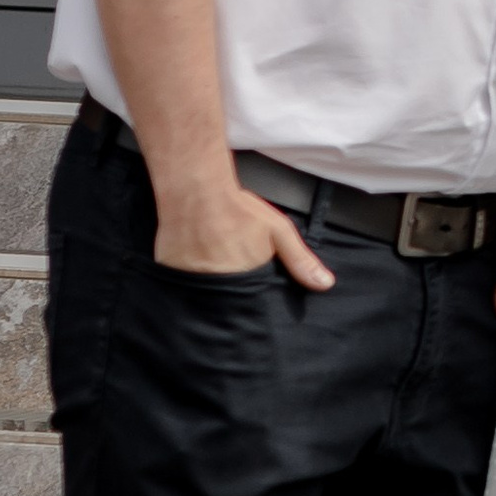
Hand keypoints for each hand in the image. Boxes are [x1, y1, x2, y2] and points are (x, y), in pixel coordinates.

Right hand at [152, 174, 335, 291]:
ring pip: (204, 297)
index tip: (252, 290)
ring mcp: (192, 283)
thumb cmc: (238, 209)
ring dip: (210, 286)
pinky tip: (192, 262)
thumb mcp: (278, 231)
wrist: (196, 190)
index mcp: (246, 282)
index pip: (253, 306)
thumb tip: (325, 285)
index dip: (254, 302)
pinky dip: (188, 279)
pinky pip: (183, 286)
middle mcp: (218, 288)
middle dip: (231, 295)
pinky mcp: (170, 274)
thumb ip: (300, 260)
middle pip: (227, 303)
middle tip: (229, 268)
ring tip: (211, 263)